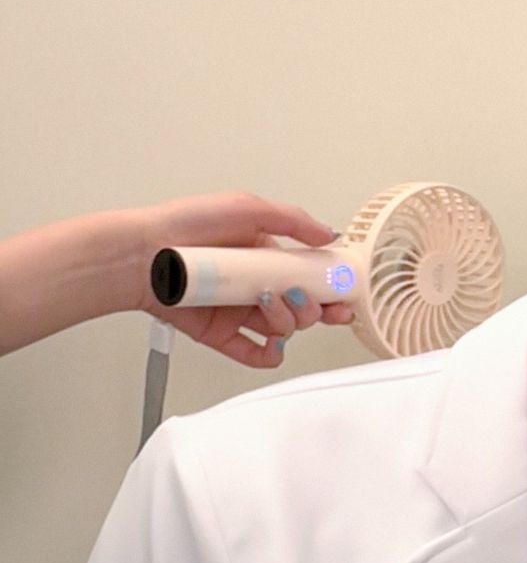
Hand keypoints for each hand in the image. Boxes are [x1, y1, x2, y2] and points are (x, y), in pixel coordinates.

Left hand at [133, 191, 356, 367]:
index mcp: (267, 257)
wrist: (144, 254)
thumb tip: (328, 235)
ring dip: (288, 321)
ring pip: (284, 330)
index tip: (345, 293)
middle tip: (308, 299)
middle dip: (315, 308)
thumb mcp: (247, 208)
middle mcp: (256, 286)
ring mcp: (240, 312)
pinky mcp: (222, 334)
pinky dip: (268, 355)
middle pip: (304, 308)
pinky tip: (270, 344)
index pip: (310, 277)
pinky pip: (255, 354)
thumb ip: (293, 221)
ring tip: (269, 302)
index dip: (332, 287)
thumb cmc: (186, 225)